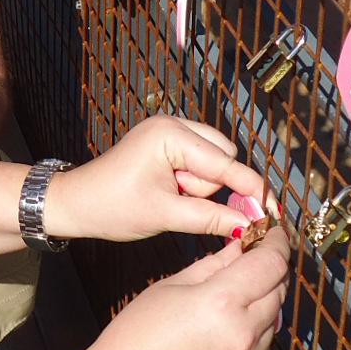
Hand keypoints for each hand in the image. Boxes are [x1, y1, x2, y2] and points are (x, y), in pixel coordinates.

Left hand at [44, 115, 269, 242]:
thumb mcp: (164, 215)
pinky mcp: (168, 144)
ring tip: (169, 198)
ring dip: (201, 186)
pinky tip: (172, 193)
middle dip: (213, 186)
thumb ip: (210, 218)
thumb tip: (249, 225)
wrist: (76, 203)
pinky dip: (194, 182)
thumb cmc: (112, 207)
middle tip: (180, 204)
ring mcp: (170, 131)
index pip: (224, 163)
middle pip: (224, 156)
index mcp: (170, 135)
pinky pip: (199, 162)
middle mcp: (173, 124)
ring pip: (214, 160)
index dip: (251, 189)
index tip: (273, 212)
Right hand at [79, 235, 291, 349]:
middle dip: (268, 270)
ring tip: (227, 305)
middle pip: (279, 288)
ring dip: (260, 303)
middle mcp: (246, 333)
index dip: (276, 242)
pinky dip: (254, 334)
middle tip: (248, 262)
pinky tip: (223, 335)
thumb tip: (244, 243)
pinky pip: (265, 346)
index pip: (272, 262)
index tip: (271, 233)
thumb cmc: (137, 334)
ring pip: (274, 318)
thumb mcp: (173, 286)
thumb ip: (217, 263)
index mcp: (222, 301)